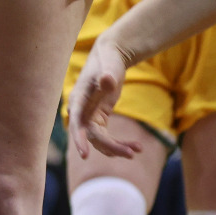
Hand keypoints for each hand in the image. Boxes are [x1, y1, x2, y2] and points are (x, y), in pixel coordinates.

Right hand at [68, 37, 141, 158]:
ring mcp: (89, 117)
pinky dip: (120, 144)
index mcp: (78, 98)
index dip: (79, 138)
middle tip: (131, 153)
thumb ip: (108, 74)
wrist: (110, 59)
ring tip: (138, 149)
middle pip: (92, 136)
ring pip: (100, 141)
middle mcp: (81, 111)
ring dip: (118, 148)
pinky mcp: (99, 120)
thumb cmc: (108, 60)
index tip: (84, 155)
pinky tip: (137, 146)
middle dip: (111, 146)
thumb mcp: (109, 66)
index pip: (77, 121)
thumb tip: (107, 81)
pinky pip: (107, 138)